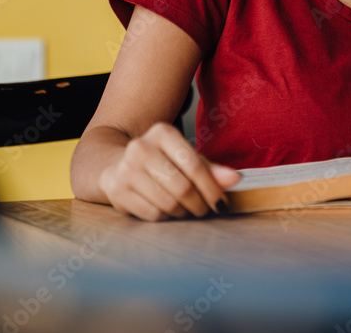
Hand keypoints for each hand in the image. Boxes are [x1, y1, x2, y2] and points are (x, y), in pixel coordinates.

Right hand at [98, 122, 240, 220]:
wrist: (115, 165)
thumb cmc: (160, 162)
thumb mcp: (185, 158)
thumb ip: (210, 169)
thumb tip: (234, 178)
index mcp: (162, 133)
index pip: (194, 165)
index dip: (212, 189)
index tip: (221, 204)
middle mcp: (141, 147)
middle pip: (182, 187)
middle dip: (199, 204)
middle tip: (204, 210)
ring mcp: (126, 169)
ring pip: (168, 203)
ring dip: (183, 212)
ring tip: (186, 210)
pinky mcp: (117, 191)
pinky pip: (152, 214)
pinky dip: (165, 217)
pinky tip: (166, 210)